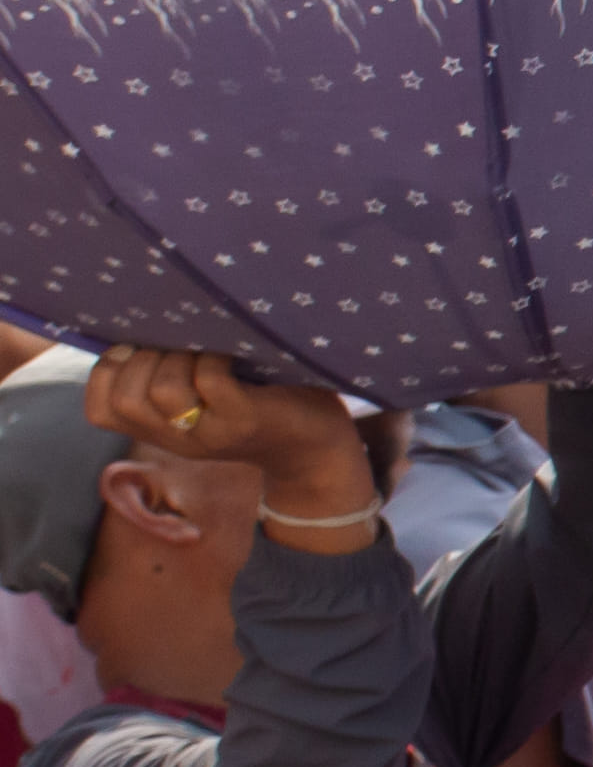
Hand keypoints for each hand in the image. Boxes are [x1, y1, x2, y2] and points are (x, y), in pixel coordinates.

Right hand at [87, 347, 370, 503]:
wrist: (318, 445)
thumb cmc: (256, 401)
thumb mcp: (199, 396)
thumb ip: (162, 374)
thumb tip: (129, 322)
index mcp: (159, 431)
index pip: (100, 410)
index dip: (106, 372)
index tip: (134, 348)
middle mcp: (179, 439)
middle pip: (126, 400)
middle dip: (142, 360)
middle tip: (176, 345)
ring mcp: (211, 433)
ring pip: (162, 392)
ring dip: (177, 358)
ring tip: (202, 349)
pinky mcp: (245, 420)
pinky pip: (210, 380)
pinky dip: (213, 357)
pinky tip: (229, 352)